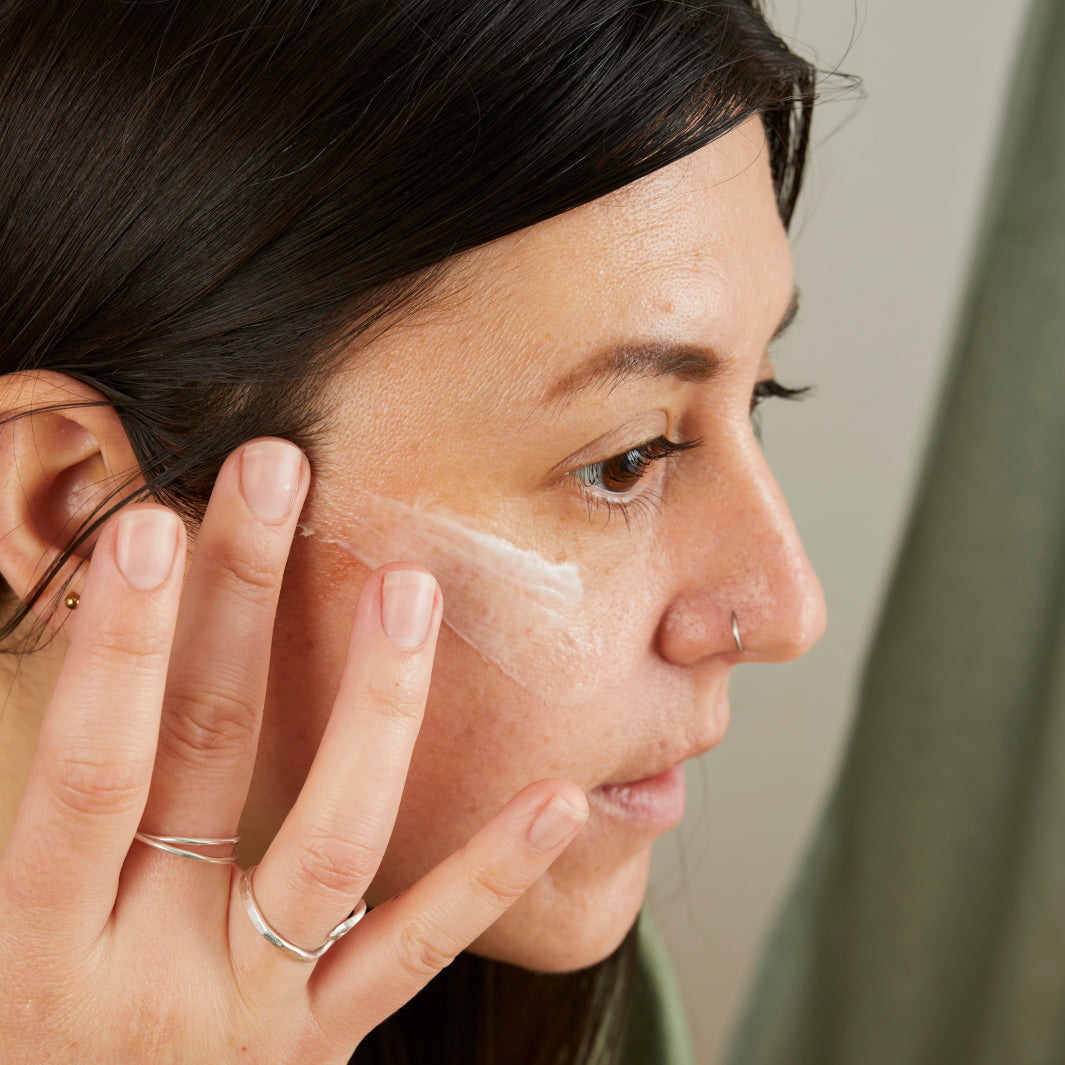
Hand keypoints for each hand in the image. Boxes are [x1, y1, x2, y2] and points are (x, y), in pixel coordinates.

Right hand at [0, 439, 587, 1064]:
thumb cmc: (41, 1040)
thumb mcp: (8, 945)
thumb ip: (58, 821)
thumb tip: (98, 669)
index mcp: (42, 938)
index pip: (91, 768)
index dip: (120, 646)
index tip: (156, 525)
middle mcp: (146, 971)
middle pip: (204, 758)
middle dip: (235, 604)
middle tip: (274, 475)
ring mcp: (251, 1011)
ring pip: (330, 845)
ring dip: (373, 708)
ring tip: (410, 589)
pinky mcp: (322, 1048)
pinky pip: (413, 951)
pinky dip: (488, 873)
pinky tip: (561, 795)